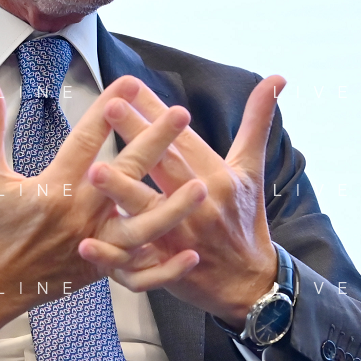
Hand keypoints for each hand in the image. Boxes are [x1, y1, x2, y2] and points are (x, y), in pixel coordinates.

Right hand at [0, 76, 207, 355]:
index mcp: (53, 189)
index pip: (86, 139)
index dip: (108, 108)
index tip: (129, 83)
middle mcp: (79, 216)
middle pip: (125, 175)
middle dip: (155, 141)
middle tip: (181, 114)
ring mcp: (93, 246)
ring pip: (141, 228)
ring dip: (173, 207)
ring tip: (201, 186)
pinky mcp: (99, 270)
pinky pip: (138, 272)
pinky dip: (165, 266)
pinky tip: (190, 253)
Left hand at [78, 75, 286, 326]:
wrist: (249, 282)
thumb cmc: (245, 220)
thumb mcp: (252, 170)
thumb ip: (256, 122)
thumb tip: (276, 78)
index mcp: (217, 177)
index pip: (182, 139)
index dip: (158, 113)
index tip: (132, 87)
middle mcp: (199, 204)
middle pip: (164, 166)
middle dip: (138, 137)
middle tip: (110, 108)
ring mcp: (181, 237)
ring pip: (149, 212)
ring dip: (121, 191)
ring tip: (93, 170)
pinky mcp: (165, 267)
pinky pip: (134, 262)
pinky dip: (110, 255)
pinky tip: (84, 244)